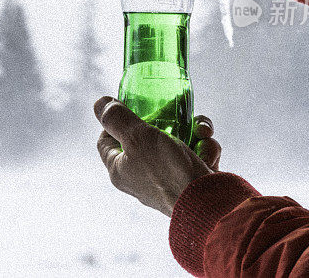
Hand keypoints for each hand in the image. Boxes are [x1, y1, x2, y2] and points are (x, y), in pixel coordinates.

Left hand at [94, 96, 221, 216]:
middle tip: (172, 112)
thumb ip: (118, 119)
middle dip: (165, 121)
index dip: (114, 121)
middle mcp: (140, 176)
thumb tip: (99, 104)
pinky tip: (208, 153)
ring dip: (192, 133)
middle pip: (145, 137)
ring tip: (200, 133)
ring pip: (176, 142)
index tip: (130, 107)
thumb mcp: (137, 137)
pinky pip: (194, 156)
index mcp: (119, 170)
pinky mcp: (190, 181)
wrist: (208, 206)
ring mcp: (166, 180)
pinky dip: (204, 150)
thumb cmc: (168, 172)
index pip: (106, 141)